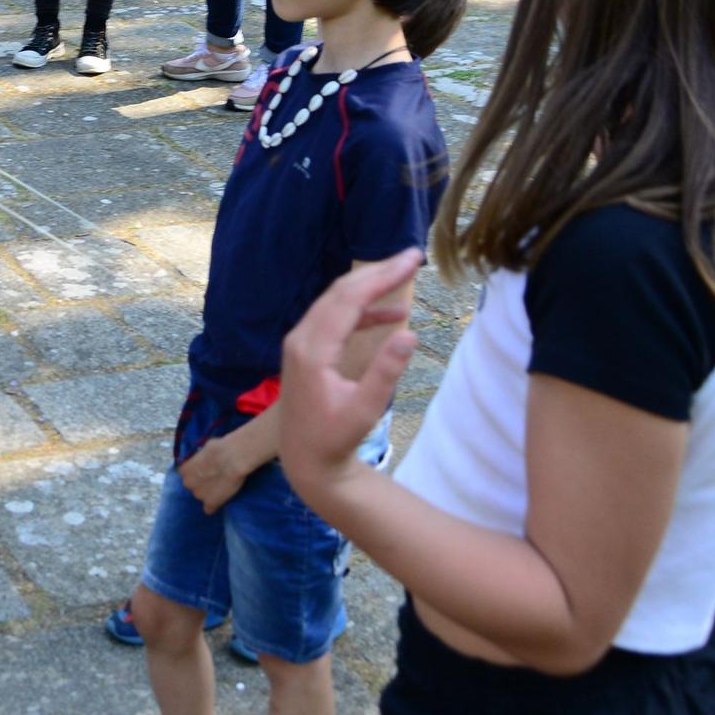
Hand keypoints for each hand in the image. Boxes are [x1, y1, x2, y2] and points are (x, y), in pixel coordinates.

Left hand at [176, 433, 254, 513]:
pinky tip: (220, 501)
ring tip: (221, 487)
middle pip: (192, 486)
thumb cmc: (219, 448)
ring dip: (208, 493)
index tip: (205, 469)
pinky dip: (214, 506)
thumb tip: (203, 457)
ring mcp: (199, 495)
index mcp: (184, 470)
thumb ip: (200, 458)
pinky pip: (209, 509)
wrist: (232, 459)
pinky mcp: (211, 503)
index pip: (186, 474)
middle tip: (214, 477)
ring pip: (201, 496)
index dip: (196, 472)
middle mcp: (188, 484)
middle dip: (201, 483)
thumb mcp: (204, 449)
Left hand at [277, 250, 422, 497]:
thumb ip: (386, 372)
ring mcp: (301, 342)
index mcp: (313, 349)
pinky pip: (336, 319)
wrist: (304, 458)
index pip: (349, 299)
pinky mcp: (307, 349)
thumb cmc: (335, 438)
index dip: (381, 276)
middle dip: (378, 272)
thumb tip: (409, 334)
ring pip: (337, 301)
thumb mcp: (365, 410)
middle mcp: (301, 338)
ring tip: (406, 275)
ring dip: (371, 288)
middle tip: (412, 256)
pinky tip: (394, 314)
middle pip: (341, 292)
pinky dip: (363, 312)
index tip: (411, 259)